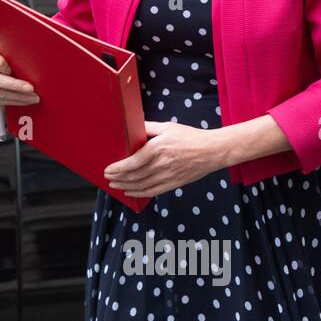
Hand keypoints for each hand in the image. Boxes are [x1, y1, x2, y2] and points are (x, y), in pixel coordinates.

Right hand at [0, 45, 39, 105]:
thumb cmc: (1, 59)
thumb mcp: (5, 53)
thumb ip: (12, 57)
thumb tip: (30, 66)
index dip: (7, 67)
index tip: (20, 71)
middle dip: (17, 87)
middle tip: (31, 90)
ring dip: (18, 98)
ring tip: (32, 98)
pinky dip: (13, 102)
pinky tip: (23, 101)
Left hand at [104, 120, 224, 196]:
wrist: (212, 151)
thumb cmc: (191, 137)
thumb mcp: (168, 127)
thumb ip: (148, 128)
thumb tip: (132, 128)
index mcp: (158, 148)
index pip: (132, 162)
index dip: (118, 168)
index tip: (108, 169)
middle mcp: (161, 164)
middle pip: (134, 176)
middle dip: (118, 178)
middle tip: (107, 177)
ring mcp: (167, 176)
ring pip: (141, 186)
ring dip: (125, 187)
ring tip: (115, 185)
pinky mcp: (173, 184)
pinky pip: (152, 192)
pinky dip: (139, 194)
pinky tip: (130, 192)